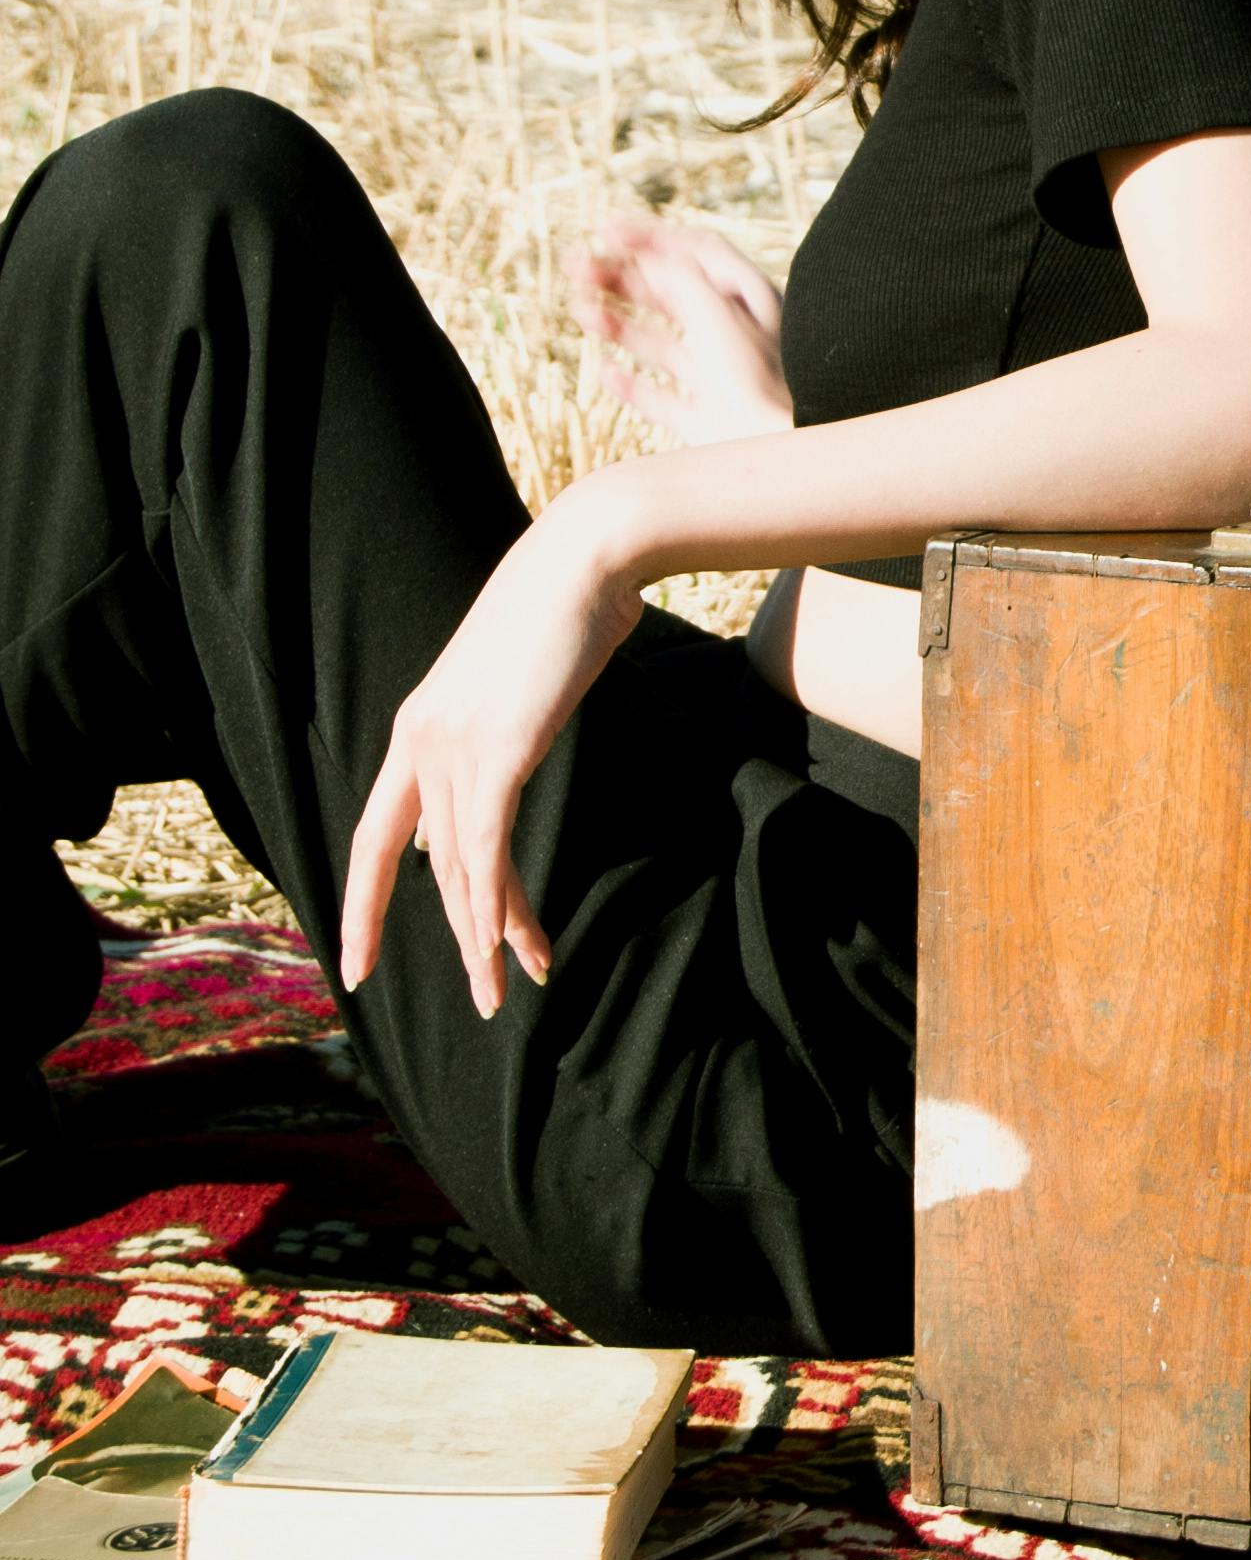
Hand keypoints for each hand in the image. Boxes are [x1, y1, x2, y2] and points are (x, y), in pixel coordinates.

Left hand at [340, 491, 646, 1020]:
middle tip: (481, 999)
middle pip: (425, 868)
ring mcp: (452, 748)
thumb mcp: (513, 684)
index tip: (357, 963)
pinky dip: (497, 902)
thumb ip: (496, 732)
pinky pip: (488, 849)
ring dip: (488, 936)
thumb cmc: (560, 612)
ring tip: (507, 987)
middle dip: (453, 939)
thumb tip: (504, 765)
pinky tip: (509, 943)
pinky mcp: (496, 753)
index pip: (376, 838)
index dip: (366, 905)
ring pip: (461, 869)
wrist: (584, 560)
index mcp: (416, 729)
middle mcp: (420, 743)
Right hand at [567, 210, 791, 445]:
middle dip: (623, 279)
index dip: (651, 238)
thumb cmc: (764, 379)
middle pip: (672, 296)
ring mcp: (721, 379)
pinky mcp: (707, 420)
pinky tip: (606, 372)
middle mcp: (736, 336)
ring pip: (661, 345)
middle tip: (577, 266)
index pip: (697, 253)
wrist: (784, 450)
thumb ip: (680, 280)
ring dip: (619, 325)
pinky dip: (632, 386)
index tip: (605, 232)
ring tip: (581, 310)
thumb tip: (648, 258)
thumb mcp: (718, 313)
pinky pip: (661, 399)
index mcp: (750, 301)